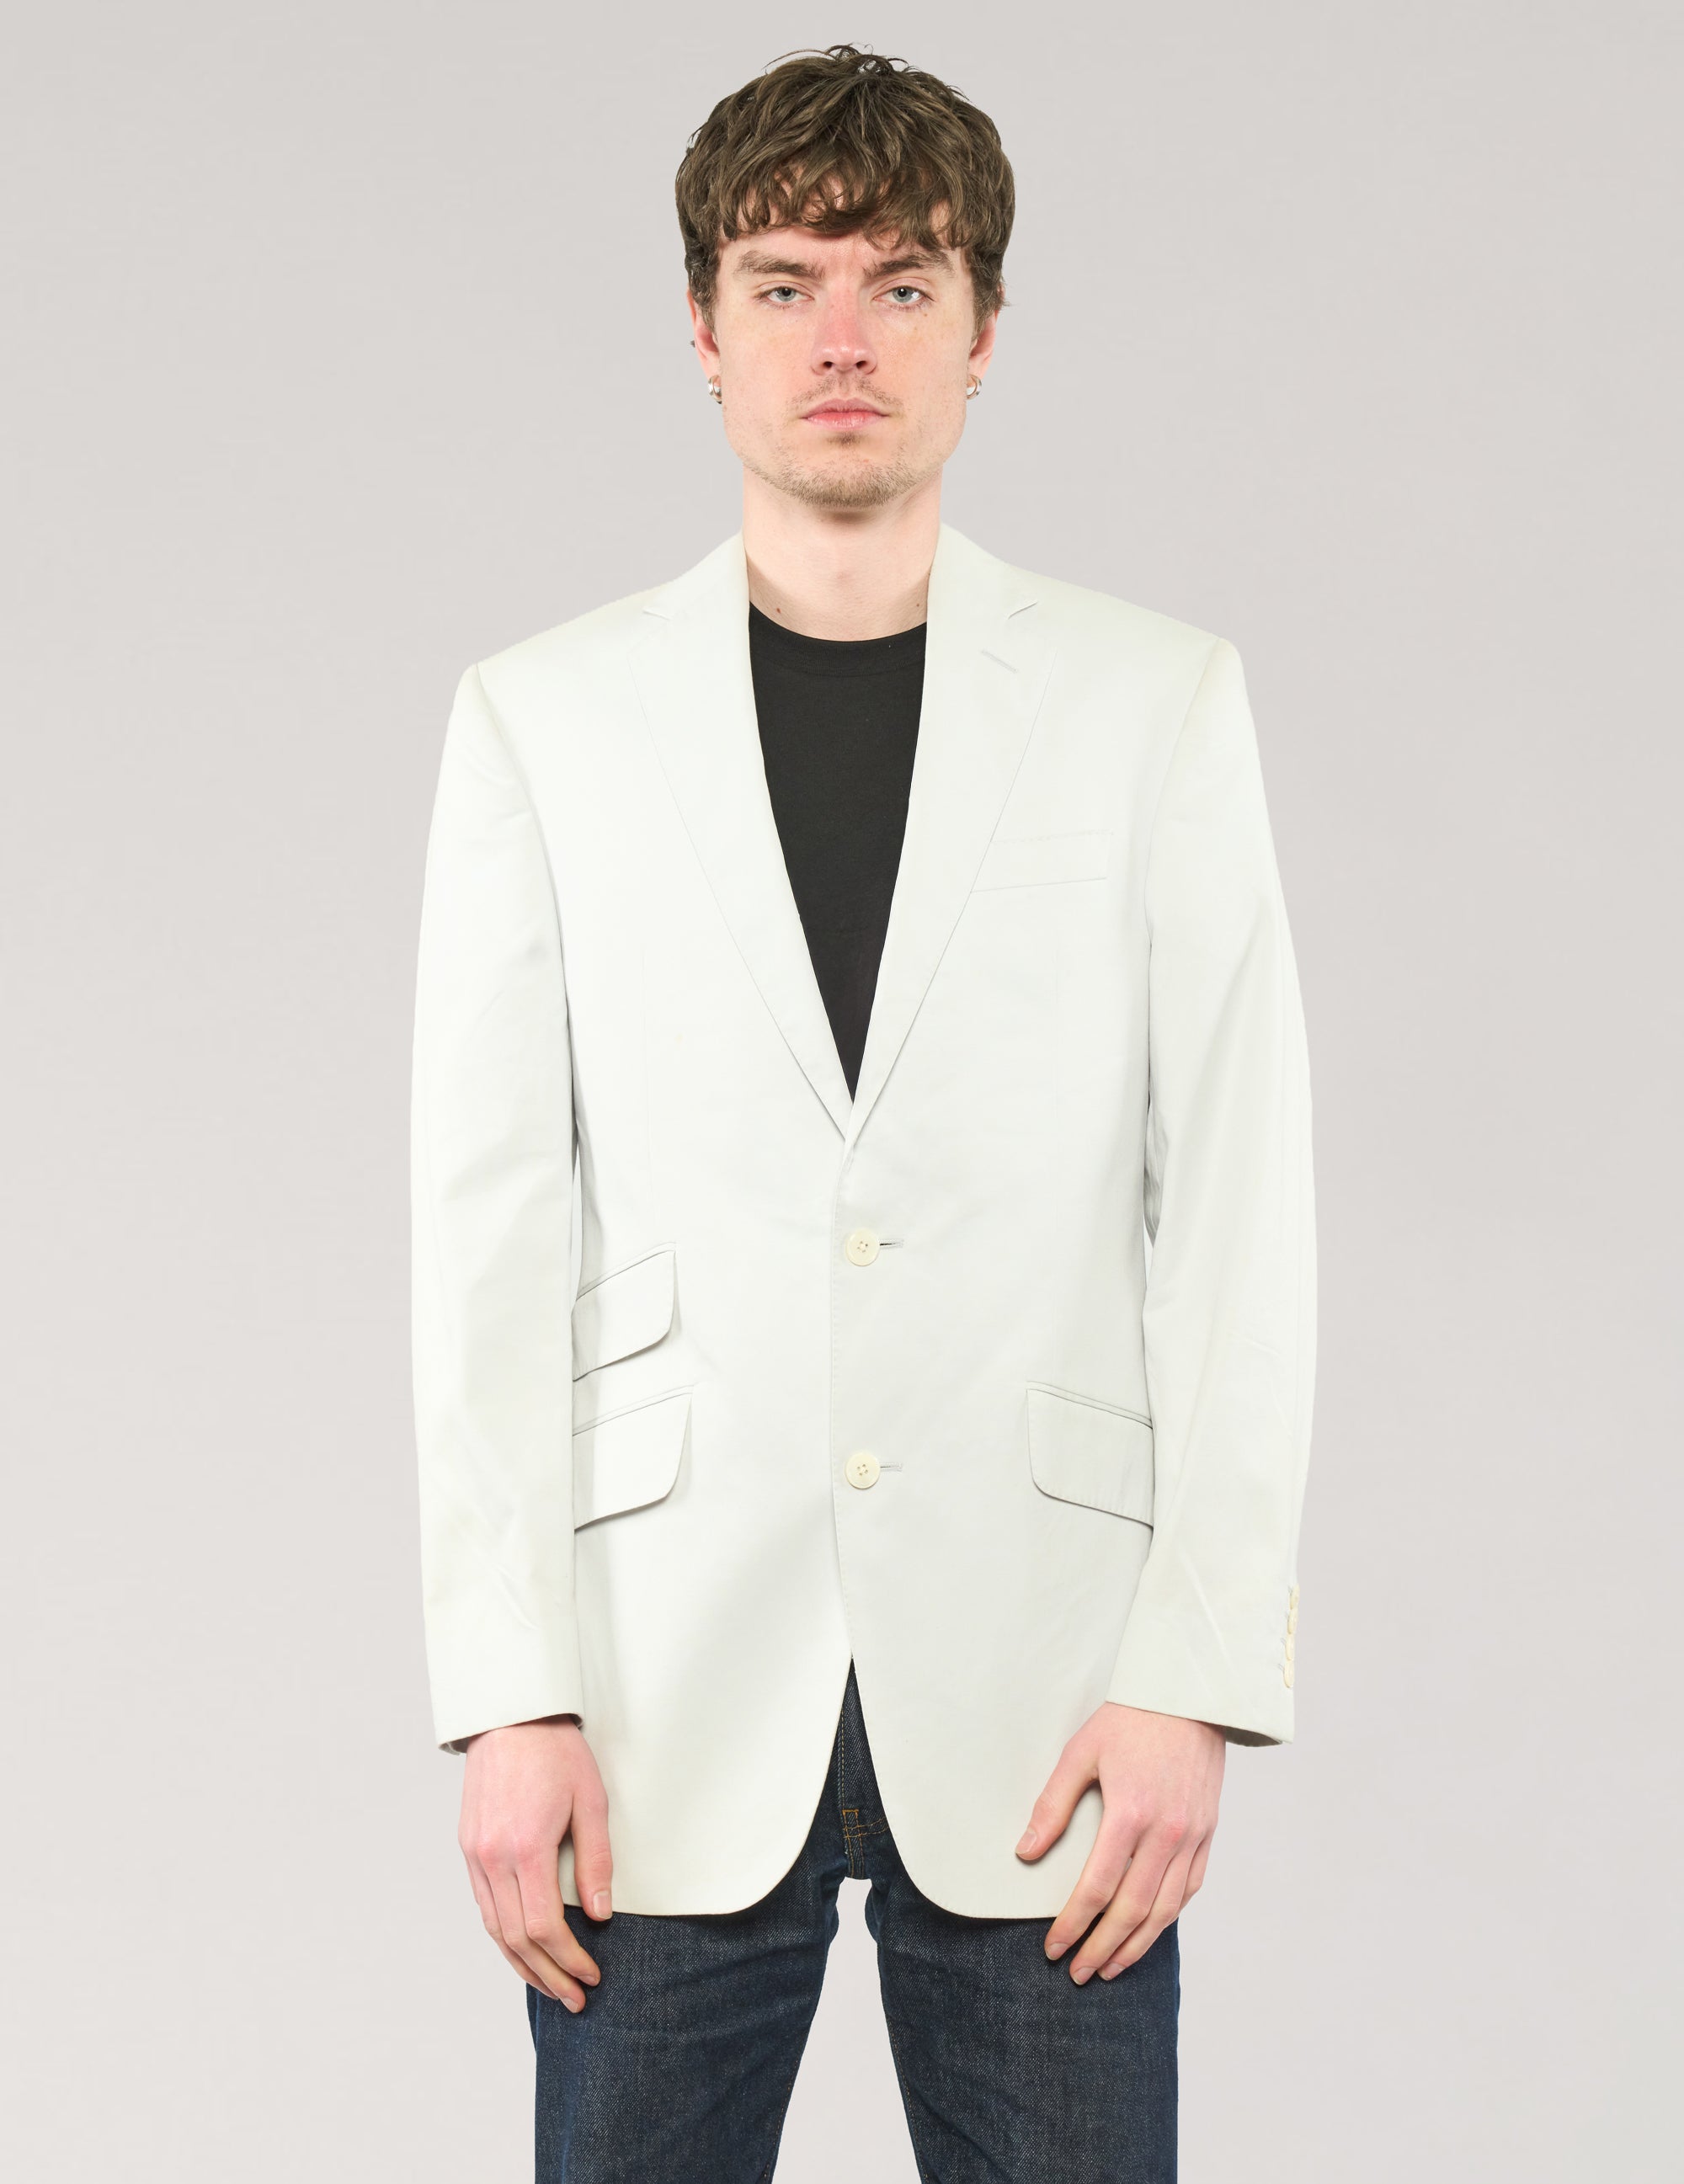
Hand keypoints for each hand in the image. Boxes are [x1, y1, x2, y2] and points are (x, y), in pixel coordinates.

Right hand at [458, 1715, 612, 2010]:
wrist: (510, 1715)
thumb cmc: (556, 1752)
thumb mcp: (592, 1800)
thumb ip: (596, 1860)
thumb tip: (600, 1915)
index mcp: (526, 1847)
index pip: (543, 1928)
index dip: (569, 1960)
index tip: (592, 1975)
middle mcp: (493, 1857)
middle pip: (516, 1939)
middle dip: (548, 1975)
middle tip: (576, 1998)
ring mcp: (475, 1854)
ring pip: (494, 1929)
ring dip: (523, 1965)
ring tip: (552, 1987)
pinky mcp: (468, 1847)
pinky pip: (484, 1906)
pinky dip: (503, 1936)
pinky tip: (523, 1950)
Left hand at [1016, 1702, 1224, 1981]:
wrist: (1188, 1695)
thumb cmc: (1128, 1719)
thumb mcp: (1080, 1753)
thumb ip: (1052, 1807)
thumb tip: (1025, 1854)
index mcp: (1130, 1813)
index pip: (1098, 1888)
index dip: (1074, 1925)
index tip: (1054, 1948)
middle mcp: (1166, 1832)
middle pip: (1132, 1910)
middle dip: (1102, 1948)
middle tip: (1078, 1973)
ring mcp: (1192, 1835)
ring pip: (1166, 1909)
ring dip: (1137, 1946)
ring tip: (1111, 1968)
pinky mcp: (1208, 1832)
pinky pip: (1190, 1888)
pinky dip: (1168, 1917)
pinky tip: (1149, 1931)